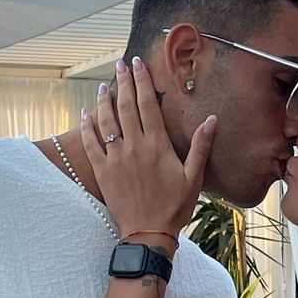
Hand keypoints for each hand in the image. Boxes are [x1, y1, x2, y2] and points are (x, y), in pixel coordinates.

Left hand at [80, 57, 215, 239]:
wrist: (149, 233)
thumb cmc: (175, 207)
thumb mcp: (194, 177)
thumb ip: (201, 146)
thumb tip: (212, 119)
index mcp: (157, 144)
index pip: (147, 104)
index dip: (142, 81)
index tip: (137, 64)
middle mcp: (134, 146)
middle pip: (125, 106)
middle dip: (123, 82)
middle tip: (120, 65)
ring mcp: (116, 159)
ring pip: (106, 121)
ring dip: (103, 101)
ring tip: (103, 86)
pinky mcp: (102, 172)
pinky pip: (91, 144)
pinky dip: (87, 127)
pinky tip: (85, 115)